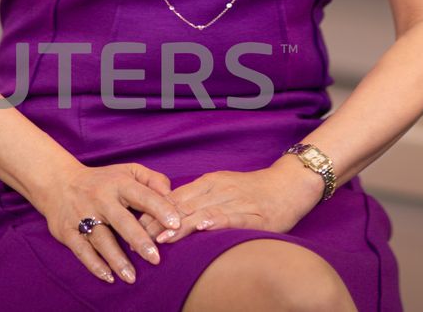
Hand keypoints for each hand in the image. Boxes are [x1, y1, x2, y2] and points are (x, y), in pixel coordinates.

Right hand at [38, 162, 183, 285]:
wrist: (58, 182)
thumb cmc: (102, 180)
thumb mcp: (127, 171)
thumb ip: (152, 180)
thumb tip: (171, 194)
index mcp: (119, 184)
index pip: (143, 196)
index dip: (160, 209)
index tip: (176, 224)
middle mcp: (101, 199)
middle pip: (122, 221)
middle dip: (139, 240)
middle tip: (155, 258)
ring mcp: (82, 215)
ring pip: (101, 239)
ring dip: (117, 259)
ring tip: (132, 277)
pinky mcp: (68, 231)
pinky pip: (82, 250)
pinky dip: (94, 264)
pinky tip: (108, 276)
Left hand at [134, 157, 325, 244]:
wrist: (289, 185)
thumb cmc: (254, 190)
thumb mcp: (222, 188)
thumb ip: (199, 199)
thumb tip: (170, 213)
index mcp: (209, 182)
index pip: (175, 197)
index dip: (153, 211)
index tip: (133, 225)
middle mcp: (218, 189)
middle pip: (183, 206)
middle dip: (158, 223)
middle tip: (138, 238)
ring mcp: (235, 200)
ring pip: (202, 212)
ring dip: (180, 226)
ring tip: (162, 239)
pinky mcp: (253, 214)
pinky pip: (232, 216)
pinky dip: (216, 221)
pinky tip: (204, 228)